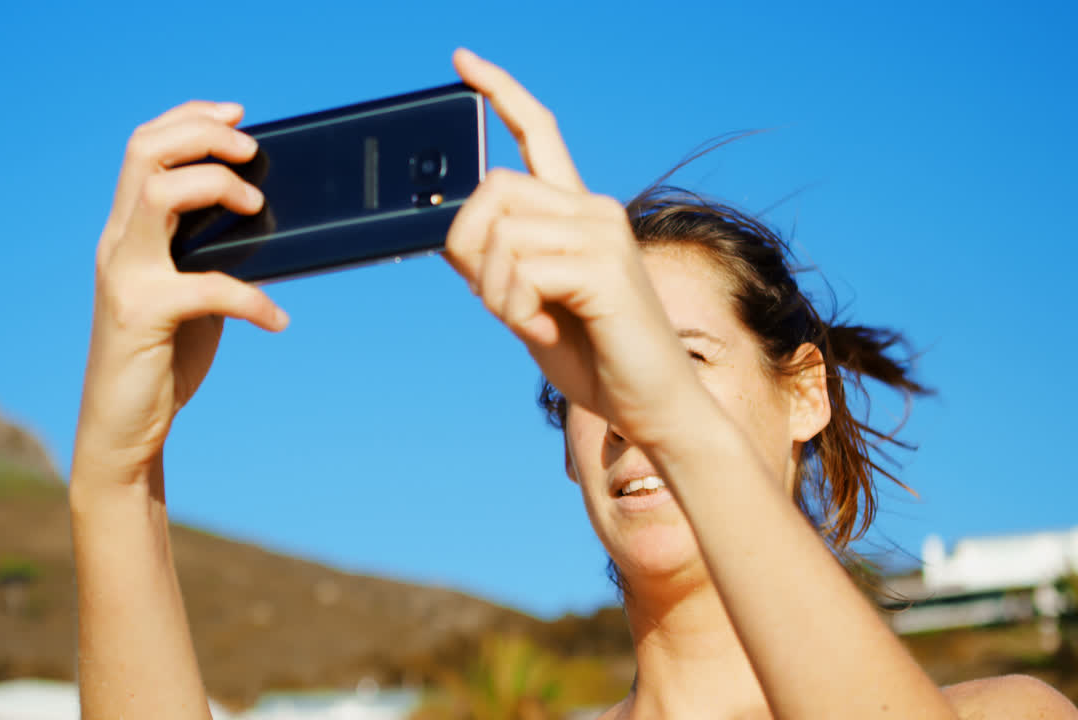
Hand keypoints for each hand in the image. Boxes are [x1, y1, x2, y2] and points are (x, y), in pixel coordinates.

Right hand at [74, 101, 288, 483]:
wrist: (123, 430)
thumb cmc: (163, 358)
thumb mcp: (190, 294)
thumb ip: (211, 256)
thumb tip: (269, 227)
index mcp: (128, 233)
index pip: (144, 147)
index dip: (188, 119)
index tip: (237, 114)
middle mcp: (117, 244)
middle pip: (146, 152)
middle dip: (204, 136)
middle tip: (252, 151)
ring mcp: (124, 277)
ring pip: (156, 193)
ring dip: (215, 186)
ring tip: (257, 207)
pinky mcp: (141, 316)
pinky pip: (205, 288)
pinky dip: (252, 298)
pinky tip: (277, 319)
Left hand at [446, 50, 702, 443]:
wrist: (651, 407)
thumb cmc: (592, 359)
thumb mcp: (528, 304)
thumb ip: (497, 264)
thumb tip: (449, 231)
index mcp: (576, 212)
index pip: (536, 132)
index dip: (498, 92)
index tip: (461, 61)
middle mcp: (594, 208)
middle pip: (492, 188)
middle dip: (469, 247)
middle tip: (495, 298)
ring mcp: (603, 231)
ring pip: (500, 233)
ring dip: (494, 292)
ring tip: (530, 323)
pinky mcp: (605, 265)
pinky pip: (520, 270)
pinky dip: (514, 309)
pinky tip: (544, 331)